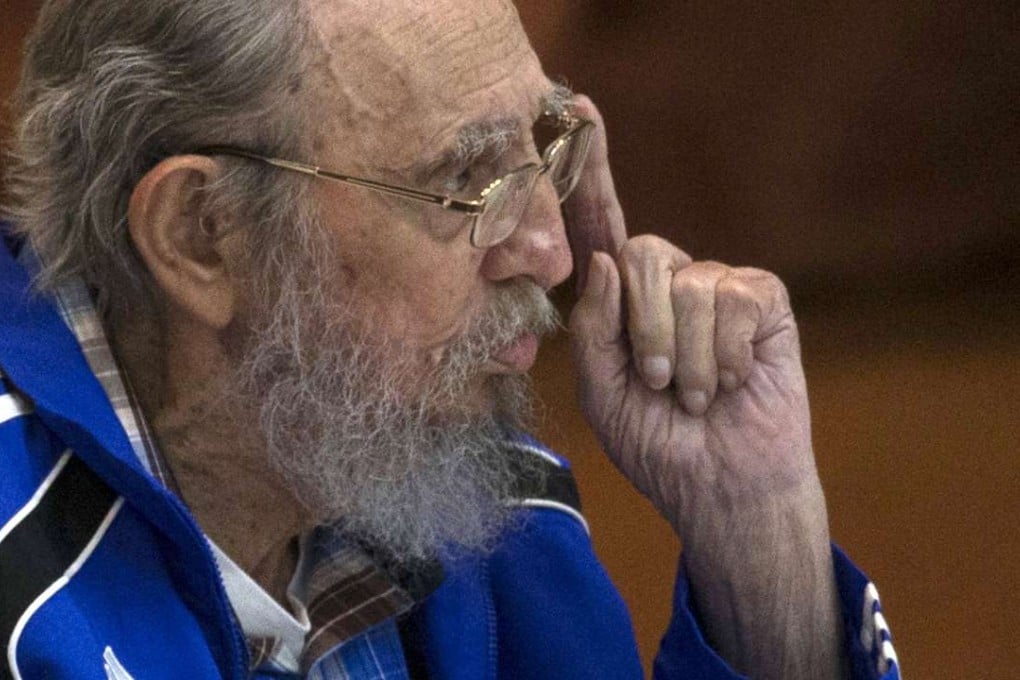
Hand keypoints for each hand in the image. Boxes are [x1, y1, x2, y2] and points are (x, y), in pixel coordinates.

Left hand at [564, 97, 819, 532]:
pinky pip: (734, 301)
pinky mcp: (763, 300)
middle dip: (645, 332)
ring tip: (695, 394)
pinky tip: (731, 381)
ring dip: (686, 358)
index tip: (577, 109)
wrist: (720, 485)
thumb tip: (605, 257)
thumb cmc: (657, 442)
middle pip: (643, 252)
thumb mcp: (601, 390)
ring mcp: (718, 285)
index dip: (591, 172)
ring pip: (688, 284)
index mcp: (621, 299)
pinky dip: (724, 356)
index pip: (602, 226)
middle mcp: (668, 280)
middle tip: (658, 385)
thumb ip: (591, 326)